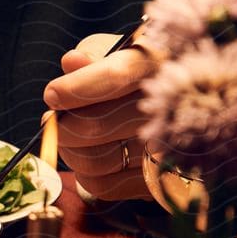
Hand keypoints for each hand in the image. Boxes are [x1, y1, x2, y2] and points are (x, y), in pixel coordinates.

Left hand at [42, 33, 160, 201]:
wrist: (184, 107)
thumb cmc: (142, 72)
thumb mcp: (123, 51)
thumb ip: (95, 54)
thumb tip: (71, 61)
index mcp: (162, 63)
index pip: (116, 76)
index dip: (76, 88)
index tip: (52, 95)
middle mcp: (171, 108)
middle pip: (94, 125)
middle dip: (62, 125)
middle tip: (53, 120)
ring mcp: (166, 150)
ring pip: (94, 160)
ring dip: (70, 151)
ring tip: (68, 137)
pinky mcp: (158, 182)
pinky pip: (103, 186)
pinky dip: (85, 174)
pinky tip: (89, 156)